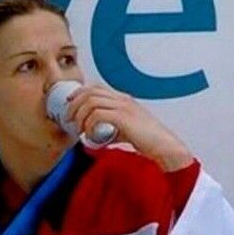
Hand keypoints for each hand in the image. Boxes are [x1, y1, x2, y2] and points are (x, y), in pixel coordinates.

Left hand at [64, 85, 193, 171]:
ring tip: (78, 128)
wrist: (165, 146)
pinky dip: (89, 124)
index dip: (79, 93)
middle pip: (90, 91)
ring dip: (79, 115)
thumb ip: (113, 130)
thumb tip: (96, 137)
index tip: (70, 105)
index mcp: (124, 99)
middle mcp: (123, 99)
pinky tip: (89, 133)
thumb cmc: (150, 141)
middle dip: (74, 104)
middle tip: (68, 118)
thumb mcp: (128, 131)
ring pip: (91, 101)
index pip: (96, 88)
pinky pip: (97, 114)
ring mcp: (124, 107)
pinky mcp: (123, 117)